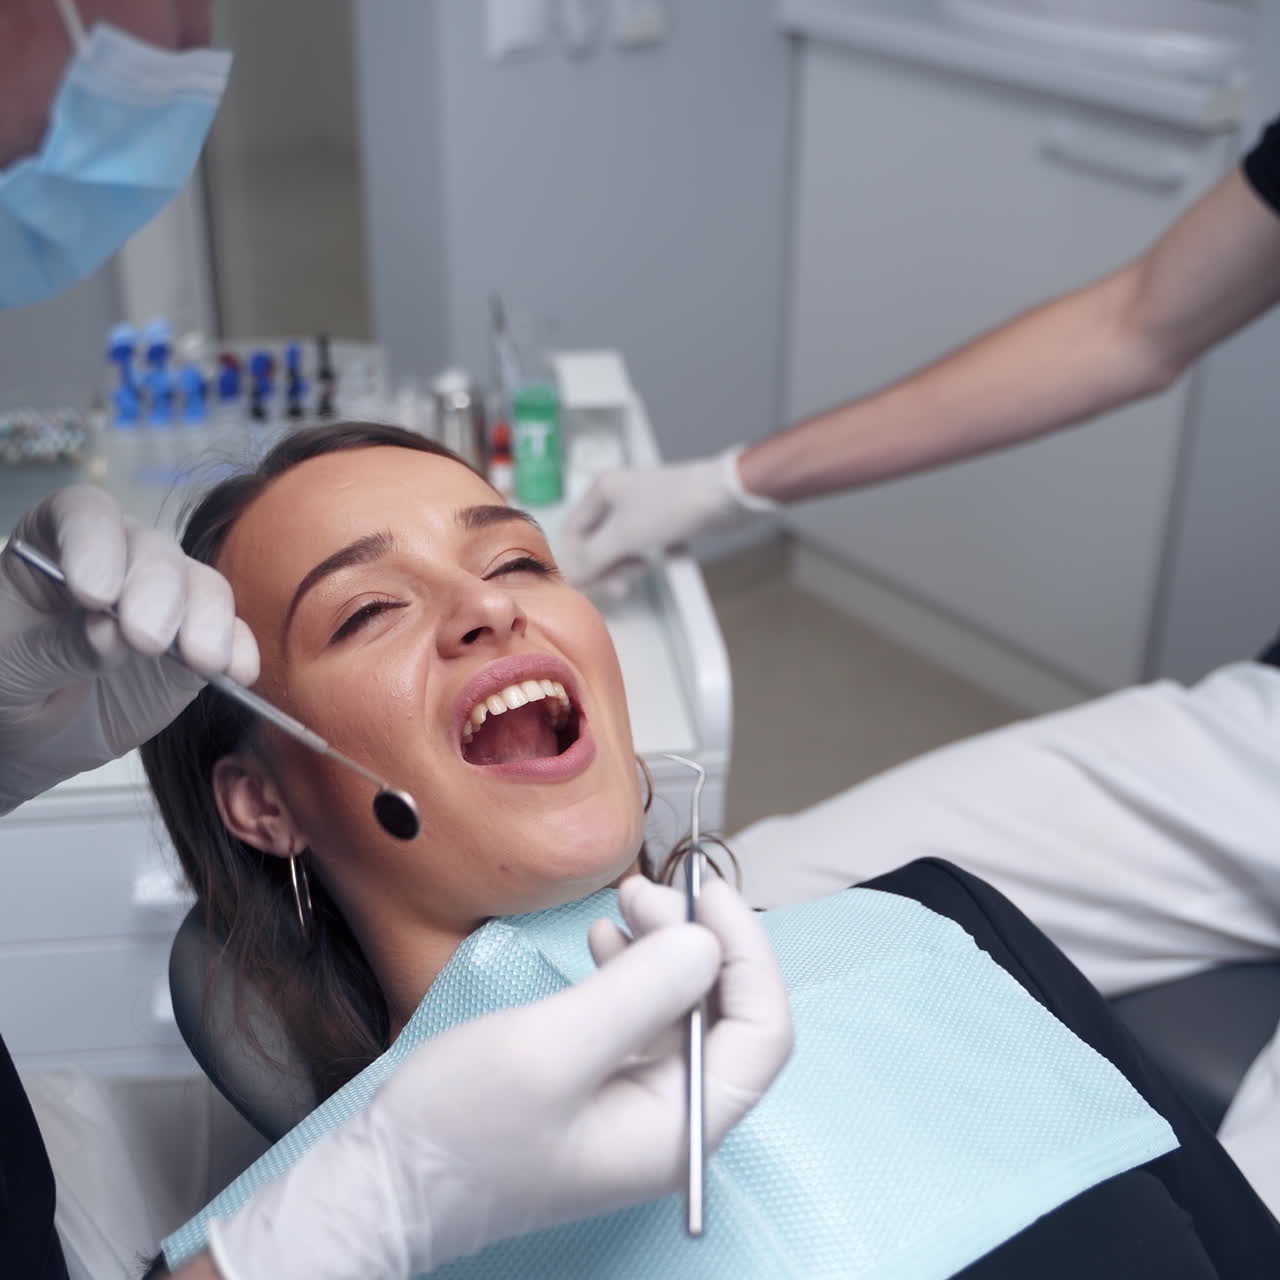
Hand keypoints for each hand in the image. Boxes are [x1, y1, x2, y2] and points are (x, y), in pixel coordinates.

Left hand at [0, 485, 257, 810]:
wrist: (34, 730)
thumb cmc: (8, 679)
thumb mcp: (11, 664)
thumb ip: (59, 646)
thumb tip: (110, 633)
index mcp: (58, 541)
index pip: (86, 513)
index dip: (96, 543)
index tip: (94, 594)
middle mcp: (120, 558)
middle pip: (154, 551)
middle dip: (157, 593)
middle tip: (147, 639)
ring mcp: (166, 598)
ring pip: (202, 585)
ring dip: (207, 620)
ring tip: (203, 660)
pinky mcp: (198, 640)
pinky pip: (231, 634)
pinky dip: (240, 650)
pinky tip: (238, 672)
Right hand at [207, 877, 791, 1278]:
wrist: (382, 1183)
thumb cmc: (462, 1125)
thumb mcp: (551, 1049)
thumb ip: (637, 994)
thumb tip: (706, 942)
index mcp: (678, 1129)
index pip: (762, 1035)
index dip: (748, 955)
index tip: (706, 893)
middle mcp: (671, 1120)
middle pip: (726, 1015)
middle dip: (697, 943)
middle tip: (641, 890)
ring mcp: (634, 1106)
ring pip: (683, 1010)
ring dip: (663, 950)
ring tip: (622, 903)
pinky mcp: (598, 1090)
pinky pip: (641, 1021)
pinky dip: (632, 972)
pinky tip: (603, 940)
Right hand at [560, 447, 776, 586]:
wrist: (722, 496)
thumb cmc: (670, 508)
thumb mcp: (623, 536)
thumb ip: (591, 559)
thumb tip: (569, 577)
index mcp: (601, 490)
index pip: (572, 530)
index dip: (573, 561)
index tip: (584, 586)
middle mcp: (617, 494)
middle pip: (594, 539)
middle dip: (600, 566)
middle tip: (615, 588)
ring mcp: (640, 505)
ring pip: (616, 543)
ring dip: (619, 564)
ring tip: (633, 577)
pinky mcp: (661, 517)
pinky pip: (638, 543)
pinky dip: (639, 557)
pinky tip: (651, 564)